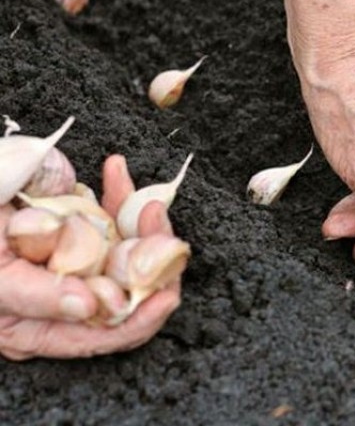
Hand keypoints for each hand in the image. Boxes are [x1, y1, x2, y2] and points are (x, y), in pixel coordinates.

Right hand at [0, 155, 180, 359]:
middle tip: (156, 222)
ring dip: (141, 220)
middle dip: (152, 255)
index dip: (143, 318)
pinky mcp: (75, 226)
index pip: (107, 334)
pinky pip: (108, 214)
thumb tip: (90, 307)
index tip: (168, 293)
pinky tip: (114, 169)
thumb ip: (37, 296)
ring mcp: (75, 259)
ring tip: (144, 198)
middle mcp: (67, 297)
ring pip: (128, 247)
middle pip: (129, 286)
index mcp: (44, 327)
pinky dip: (116, 193)